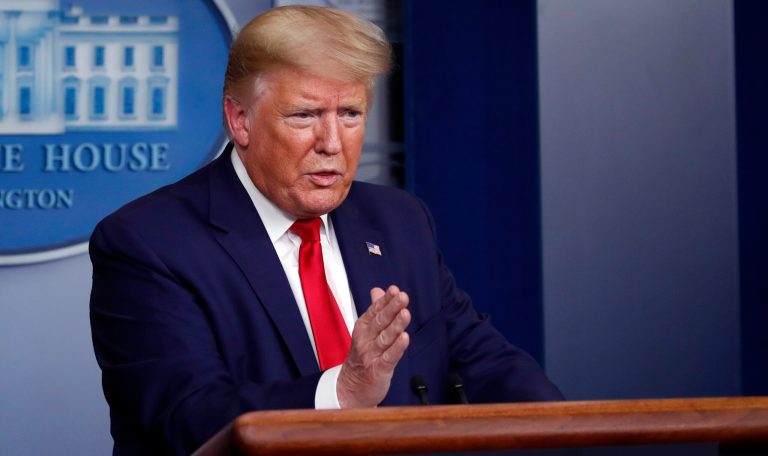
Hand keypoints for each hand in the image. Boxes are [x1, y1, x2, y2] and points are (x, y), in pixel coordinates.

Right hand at [337, 285, 410, 407]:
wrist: (351, 387)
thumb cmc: (362, 357)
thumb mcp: (366, 331)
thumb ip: (375, 310)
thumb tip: (378, 290)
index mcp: (363, 328)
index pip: (375, 310)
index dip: (385, 300)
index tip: (394, 290)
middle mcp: (366, 340)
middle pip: (380, 321)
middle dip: (392, 308)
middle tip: (402, 297)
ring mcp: (371, 355)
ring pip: (385, 338)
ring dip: (396, 325)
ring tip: (405, 314)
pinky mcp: (378, 370)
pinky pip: (389, 357)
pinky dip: (397, 348)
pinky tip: (404, 338)